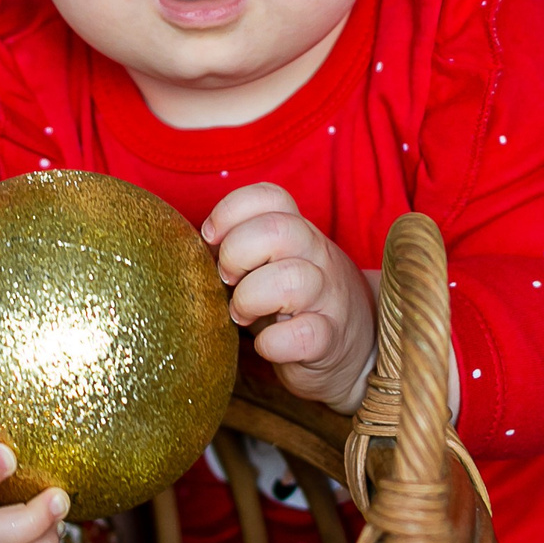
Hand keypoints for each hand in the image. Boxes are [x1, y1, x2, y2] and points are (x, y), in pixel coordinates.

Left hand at [202, 184, 376, 413]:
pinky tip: (264, 346)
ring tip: (241, 316)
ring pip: (291, 279)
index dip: (231, 211)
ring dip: (250, 299)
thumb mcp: (273, 265)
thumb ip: (240, 250)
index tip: (211, 239)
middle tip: (226, 281)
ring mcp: (328, 297)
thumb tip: (185, 249)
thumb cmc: (296, 303)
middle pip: (277, 230)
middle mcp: (318, 256)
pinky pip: (304, 335)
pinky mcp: (330, 340)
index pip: (270, 196)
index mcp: (298, 232)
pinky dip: (274, 343)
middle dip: (236, 254)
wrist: (358, 346)